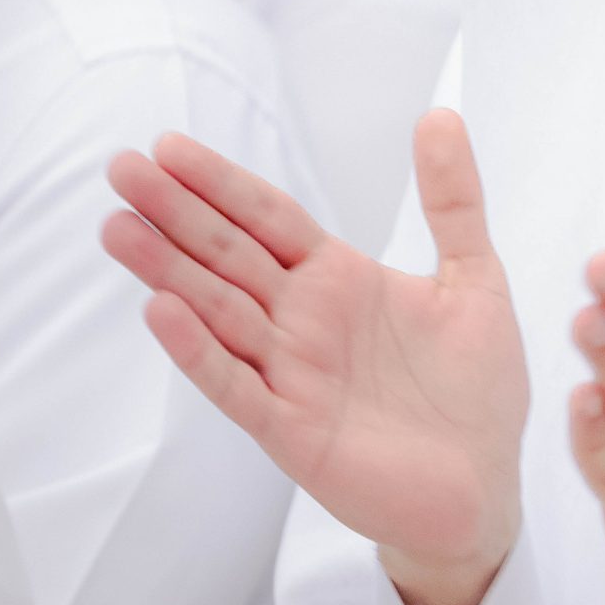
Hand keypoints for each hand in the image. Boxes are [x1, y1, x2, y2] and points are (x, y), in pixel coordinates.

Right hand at [103, 110, 528, 604]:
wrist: (485, 490)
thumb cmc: (477, 391)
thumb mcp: (475, 279)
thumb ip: (453, 201)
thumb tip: (439, 114)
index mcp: (340, 281)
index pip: (268, 219)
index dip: (221, 183)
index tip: (169, 145)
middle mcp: (303, 322)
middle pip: (228, 255)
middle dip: (175, 213)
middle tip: (120, 169)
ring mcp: (291, 375)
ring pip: (217, 312)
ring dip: (167, 271)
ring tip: (119, 228)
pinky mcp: (292, 431)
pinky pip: (236, 386)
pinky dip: (199, 352)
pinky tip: (161, 313)